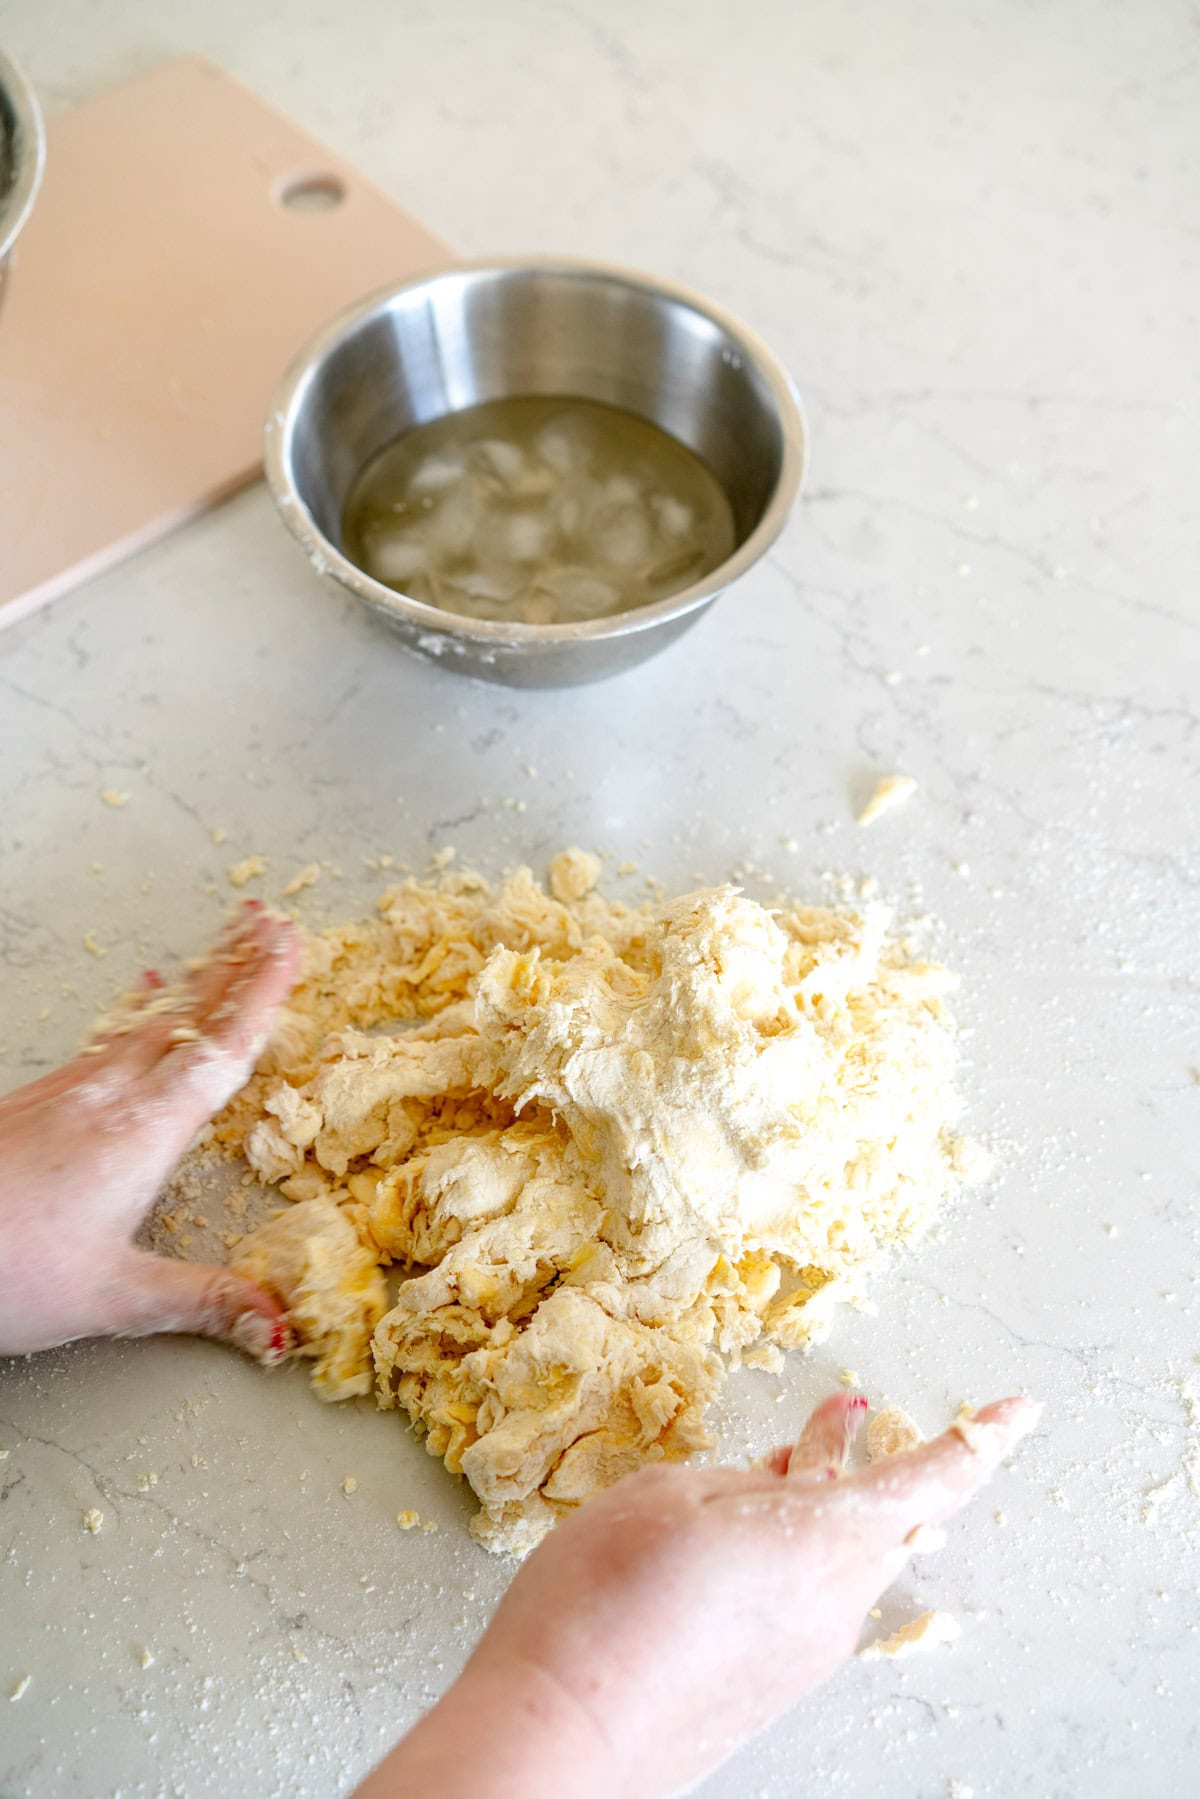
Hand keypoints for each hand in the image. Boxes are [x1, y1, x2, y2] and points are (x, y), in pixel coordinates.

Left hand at [0, 903, 300, 1358]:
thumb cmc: (3, 1271)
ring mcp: (66, 1093)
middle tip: (267, 918)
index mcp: (144, 1133)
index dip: (262, 992)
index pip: (221, 1048)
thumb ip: (202, 1301)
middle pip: (186, 1017)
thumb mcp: (113, 1297)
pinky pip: (105, 1040)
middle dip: (234, 965)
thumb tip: (278, 1327)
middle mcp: (108, 1098)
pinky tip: (137, 1001)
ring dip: (191, 982)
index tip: (290, 944)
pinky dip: (137, 1013)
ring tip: (218, 947)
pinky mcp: (31, 1102)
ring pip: (145, 1022)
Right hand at [361, 1391, 1038, 1798]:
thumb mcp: (670, 1496)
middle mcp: (834, 1599)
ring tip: (770, 1471)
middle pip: (880, 1515)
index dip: (981, 1439)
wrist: (562, 1736)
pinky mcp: (774, 1684)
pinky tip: (739, 1544)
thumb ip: (748, 1479)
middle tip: (844, 1413)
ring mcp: (806, 1651)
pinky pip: (808, 1600)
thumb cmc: (607, 1601)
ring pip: (840, 1558)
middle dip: (860, 1461)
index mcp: (824, 1537)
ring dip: (819, 1508)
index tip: (1019, 1412)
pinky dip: (792, 1556)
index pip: (931, 1480)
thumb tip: (791, 1476)